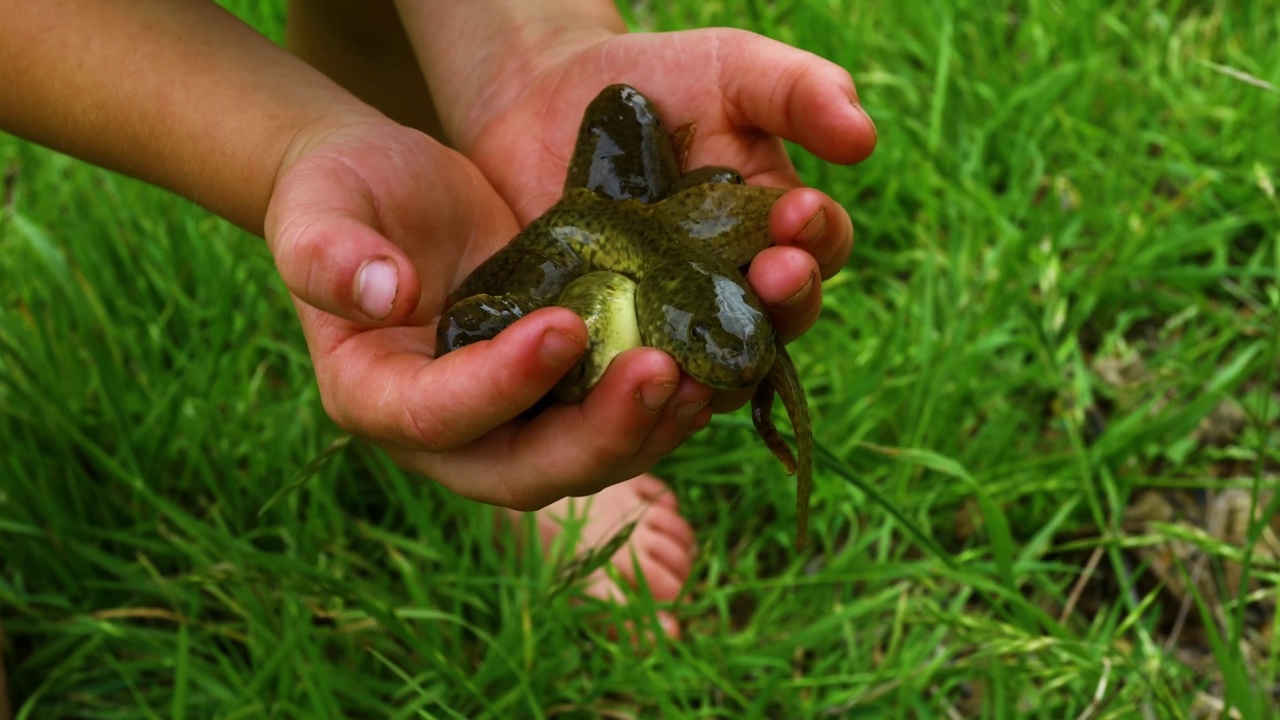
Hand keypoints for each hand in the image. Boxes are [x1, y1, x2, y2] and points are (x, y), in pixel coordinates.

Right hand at [264, 118, 714, 509]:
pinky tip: (710, 365)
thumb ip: (328, 252)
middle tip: (658, 373)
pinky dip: (660, 406)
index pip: (435, 415)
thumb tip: (379, 292)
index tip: (563, 325)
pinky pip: (611, 420)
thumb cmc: (343, 193)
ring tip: (699, 379)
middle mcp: (447, 430)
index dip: (500, 384)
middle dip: (595, 436)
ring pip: (581, 461)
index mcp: (375, 396)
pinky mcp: (559, 394)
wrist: (395, 194)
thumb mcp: (318, 206)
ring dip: (643, 432)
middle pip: (523, 472)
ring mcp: (508, 420)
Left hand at [428, 26, 876, 408]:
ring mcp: (669, 325)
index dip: (816, 237)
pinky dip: (627, 382)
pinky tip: (623, 361)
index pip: (819, 250)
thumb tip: (863, 138)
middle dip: (782, 301)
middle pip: (777, 324)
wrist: (544, 99)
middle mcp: (732, 291)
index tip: (798, 210)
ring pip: (709, 370)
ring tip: (708, 339)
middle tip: (772, 272)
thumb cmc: (657, 82)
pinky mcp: (604, 343)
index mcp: (775, 232)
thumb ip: (797, 91)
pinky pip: (624, 381)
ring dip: (715, 361)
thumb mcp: (731, 70)